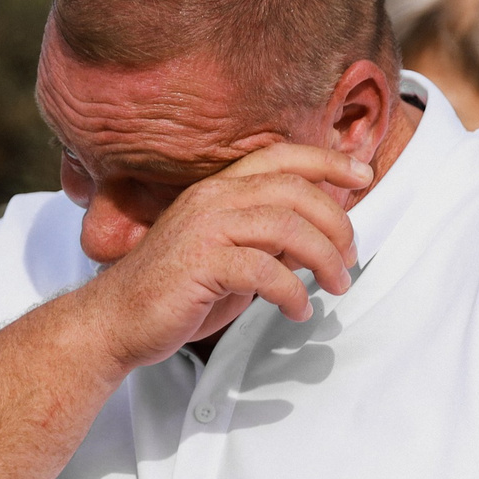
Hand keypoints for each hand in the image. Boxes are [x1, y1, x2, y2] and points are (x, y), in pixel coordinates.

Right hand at [76, 143, 371, 371]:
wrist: (116, 321)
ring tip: (337, 286)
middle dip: (335, 223)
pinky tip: (298, 312)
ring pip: (287, 227)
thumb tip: (314, 241)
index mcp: (218, 188)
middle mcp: (212, 198)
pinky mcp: (201, 264)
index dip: (326, 160)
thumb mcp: (230, 257)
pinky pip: (265, 271)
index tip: (362, 175)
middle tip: (350, 257)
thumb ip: (266, 241)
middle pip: (294, 190)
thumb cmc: (176, 292)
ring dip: (323, 259)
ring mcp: (204, 228)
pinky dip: (292, 293)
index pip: (280, 157)